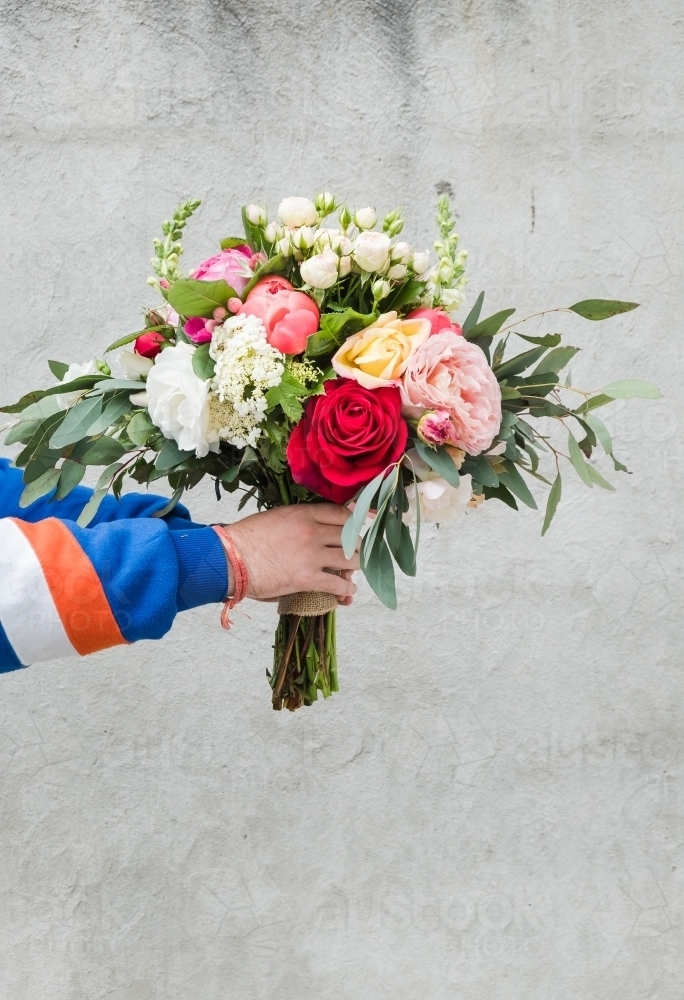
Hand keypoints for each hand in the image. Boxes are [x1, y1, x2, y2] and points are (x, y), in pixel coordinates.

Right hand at [220, 504, 359, 603]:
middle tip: (359, 553)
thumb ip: (298, 520)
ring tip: (356, 572)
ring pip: (351, 560)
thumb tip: (314, 528)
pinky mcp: (307, 579)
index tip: (358, 528)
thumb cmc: (246, 538)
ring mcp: (312, 555)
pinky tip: (348, 592)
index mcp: (303, 514)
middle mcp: (312, 531)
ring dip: (357, 567)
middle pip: (351, 536)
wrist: (229, 559)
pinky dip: (347, 590)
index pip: (341, 514)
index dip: (354, 522)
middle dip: (358, 546)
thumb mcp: (275, 517)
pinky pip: (338, 584)